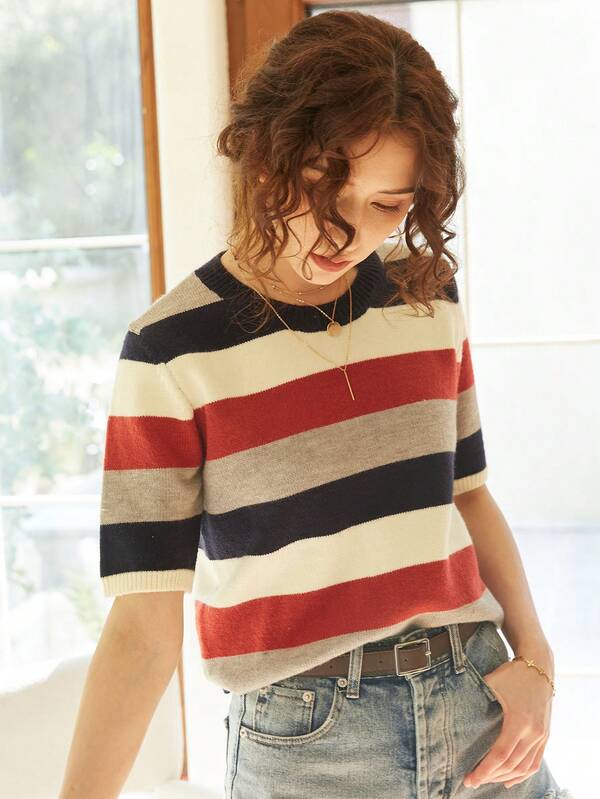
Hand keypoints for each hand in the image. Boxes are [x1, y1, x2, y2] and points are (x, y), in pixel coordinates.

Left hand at [463, 655, 554, 789]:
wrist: (539, 666)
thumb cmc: (512, 673)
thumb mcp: (491, 683)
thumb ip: (477, 699)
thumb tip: (452, 707)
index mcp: (519, 722)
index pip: (500, 755)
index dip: (484, 770)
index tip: (470, 779)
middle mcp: (533, 733)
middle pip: (511, 766)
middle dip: (490, 777)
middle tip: (473, 781)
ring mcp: (541, 735)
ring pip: (524, 768)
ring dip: (506, 777)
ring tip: (488, 781)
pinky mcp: (545, 735)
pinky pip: (536, 762)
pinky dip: (523, 774)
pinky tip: (510, 780)